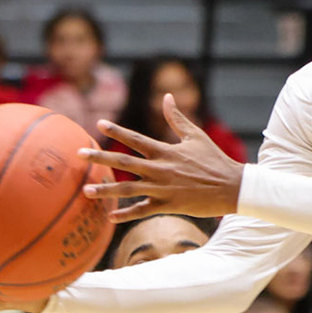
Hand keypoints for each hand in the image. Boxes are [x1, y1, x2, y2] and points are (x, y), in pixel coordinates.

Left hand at [81, 96, 245, 221]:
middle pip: (124, 163)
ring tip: (86, 190)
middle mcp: (160, 169)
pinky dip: (126, 214)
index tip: (99, 124)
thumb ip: (177, 118)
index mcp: (166, 151)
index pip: (136, 139)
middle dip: (99, 158)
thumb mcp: (196, 136)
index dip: (117, 131)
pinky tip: (110, 217)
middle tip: (78, 153)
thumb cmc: (215, 160)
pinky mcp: (168, 205)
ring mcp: (163, 189)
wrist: (233, 188)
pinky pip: (142, 211)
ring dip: (106, 190)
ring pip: (128, 190)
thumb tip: (167, 96)